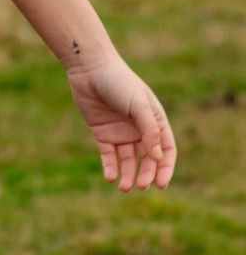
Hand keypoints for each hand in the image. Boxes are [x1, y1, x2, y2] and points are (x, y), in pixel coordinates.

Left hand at [66, 57, 176, 191]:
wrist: (89, 67)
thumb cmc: (119, 81)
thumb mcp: (139, 104)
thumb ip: (149, 129)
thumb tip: (157, 157)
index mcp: (154, 120)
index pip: (165, 149)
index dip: (165, 168)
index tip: (161, 184)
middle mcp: (139, 128)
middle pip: (147, 158)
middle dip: (146, 174)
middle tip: (142, 185)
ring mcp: (120, 131)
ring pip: (128, 160)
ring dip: (128, 175)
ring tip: (124, 187)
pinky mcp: (102, 132)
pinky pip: (109, 155)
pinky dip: (110, 167)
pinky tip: (110, 177)